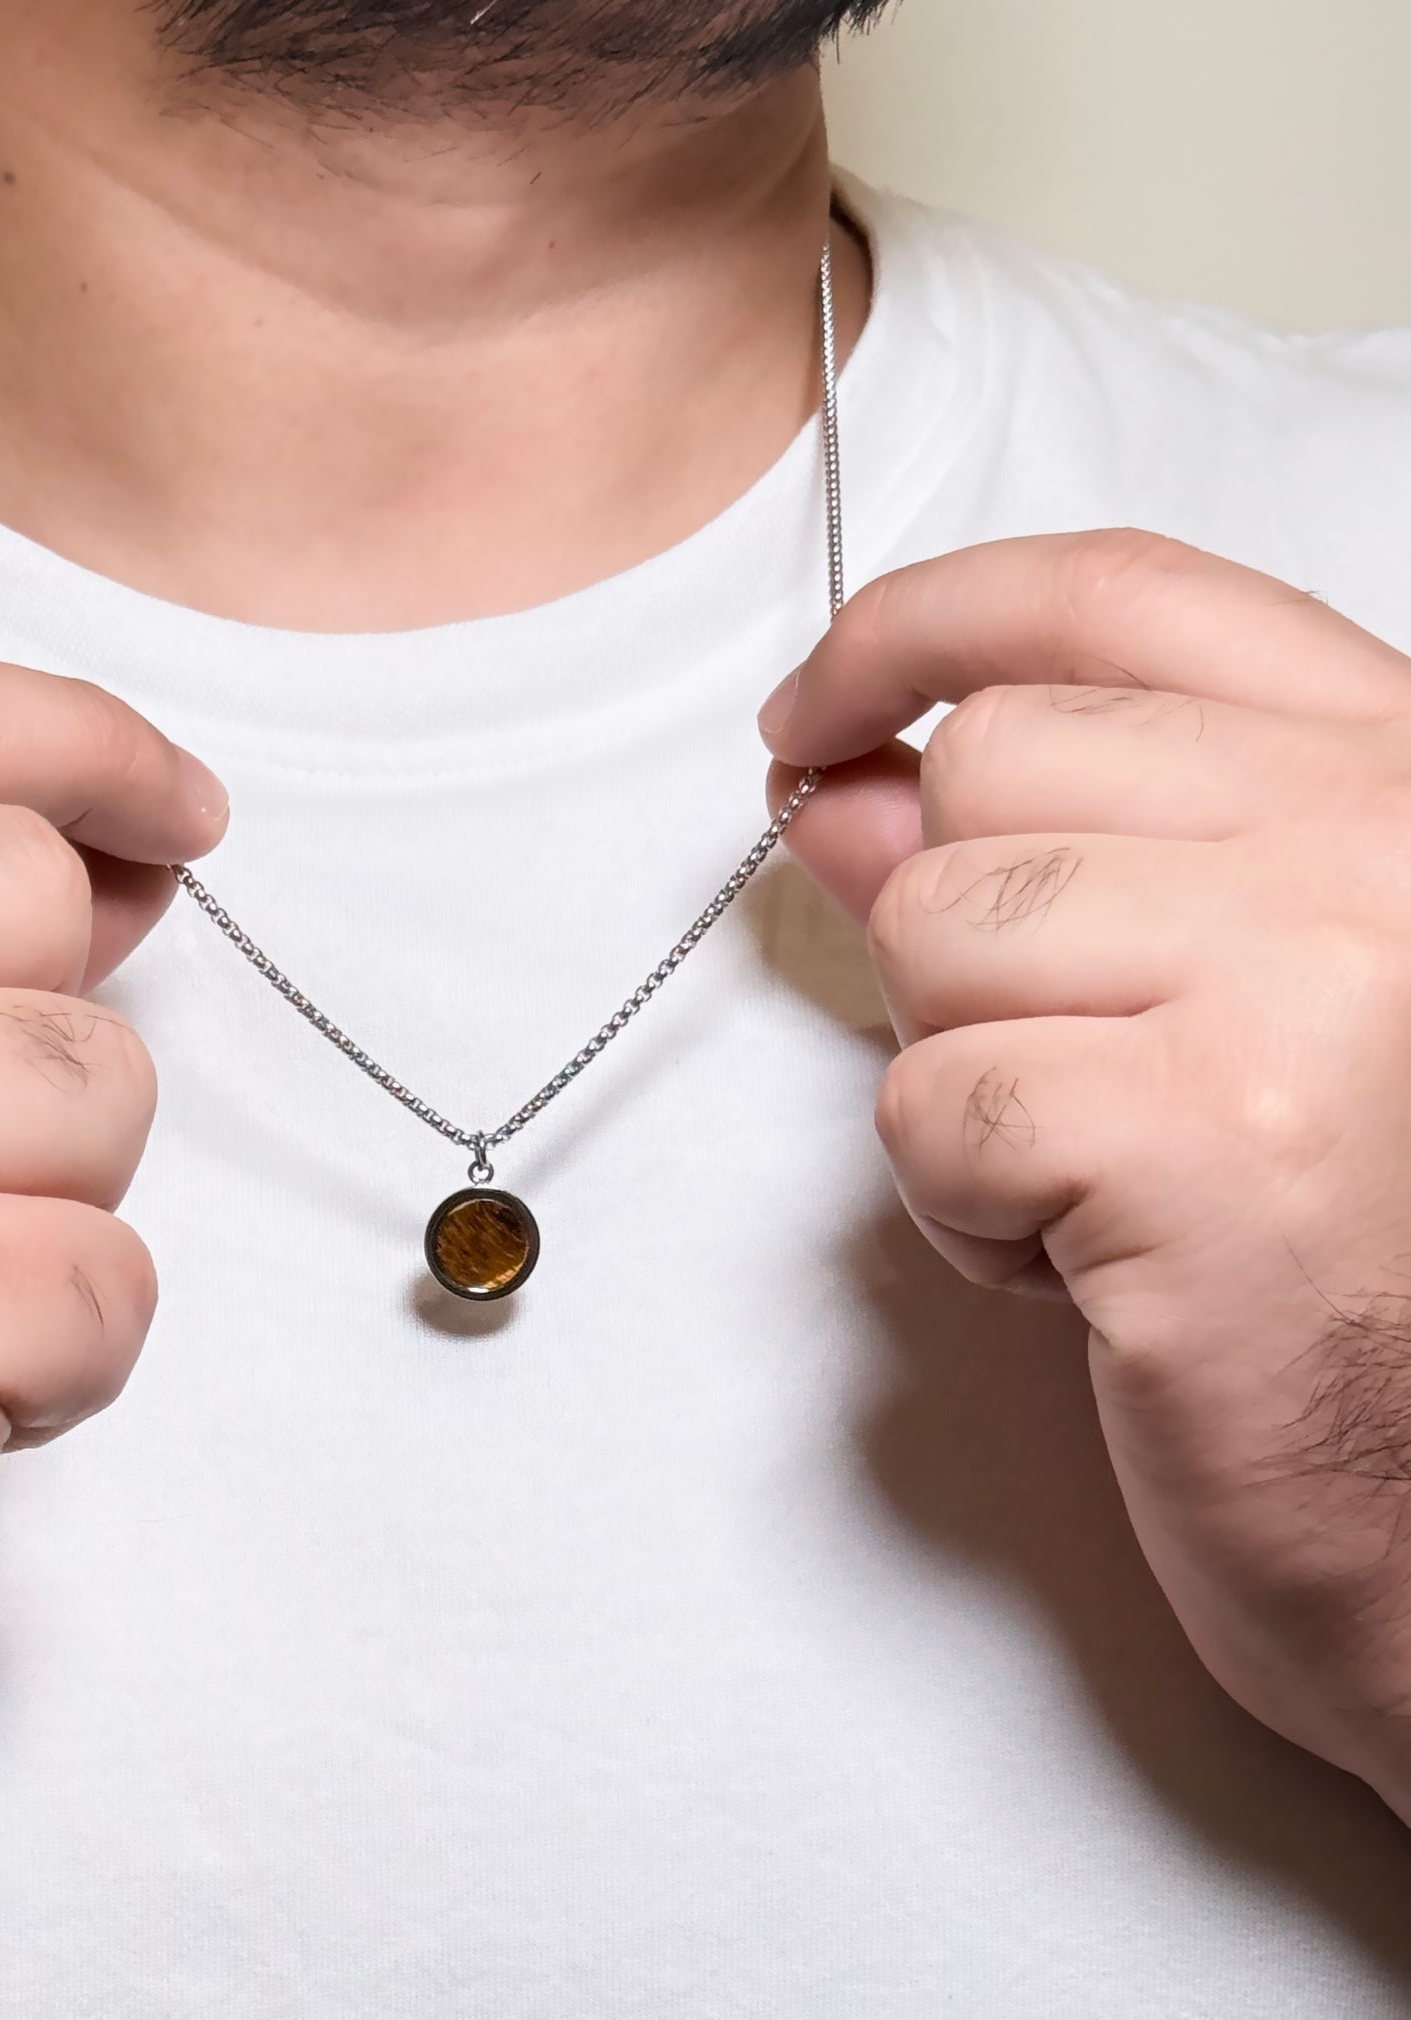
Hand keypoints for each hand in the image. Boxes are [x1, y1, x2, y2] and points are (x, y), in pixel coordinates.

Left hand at [761, 531, 1410, 1814]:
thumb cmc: (1349, 1272)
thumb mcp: (1214, 1012)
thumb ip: (1047, 865)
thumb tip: (836, 781)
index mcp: (1400, 777)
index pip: (1120, 594)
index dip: (923, 627)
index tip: (817, 708)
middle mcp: (1380, 843)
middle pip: (994, 766)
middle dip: (963, 936)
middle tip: (1074, 1080)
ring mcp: (1306, 981)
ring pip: (937, 930)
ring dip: (970, 1084)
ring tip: (1110, 1193)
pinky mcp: (1207, 1141)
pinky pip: (933, 1106)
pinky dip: (967, 1214)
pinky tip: (1101, 1275)